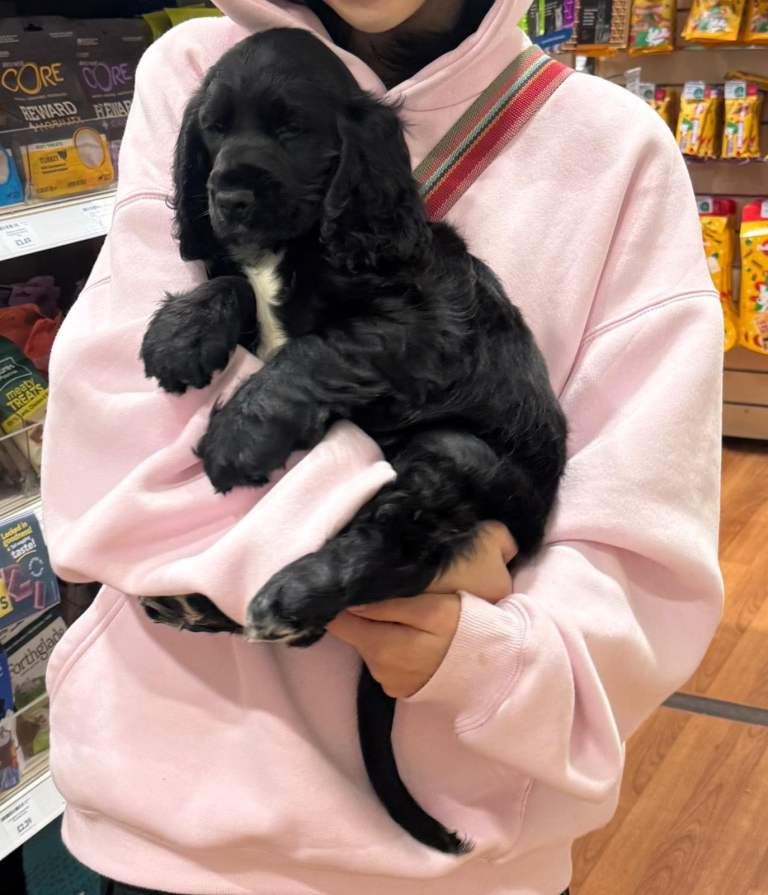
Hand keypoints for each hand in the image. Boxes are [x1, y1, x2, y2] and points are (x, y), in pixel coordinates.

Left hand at [327, 522, 515, 697]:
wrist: (495, 670)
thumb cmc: (465, 629)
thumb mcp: (431, 609)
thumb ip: (389, 606)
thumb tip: (351, 602)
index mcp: (380, 646)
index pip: (339, 623)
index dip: (341, 602)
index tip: (351, 586)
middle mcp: (378, 669)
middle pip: (354, 633)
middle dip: (363, 614)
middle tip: (386, 594)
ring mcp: (388, 682)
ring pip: (369, 646)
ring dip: (379, 630)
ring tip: (405, 616)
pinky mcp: (399, 689)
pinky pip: (384, 662)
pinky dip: (392, 647)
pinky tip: (412, 638)